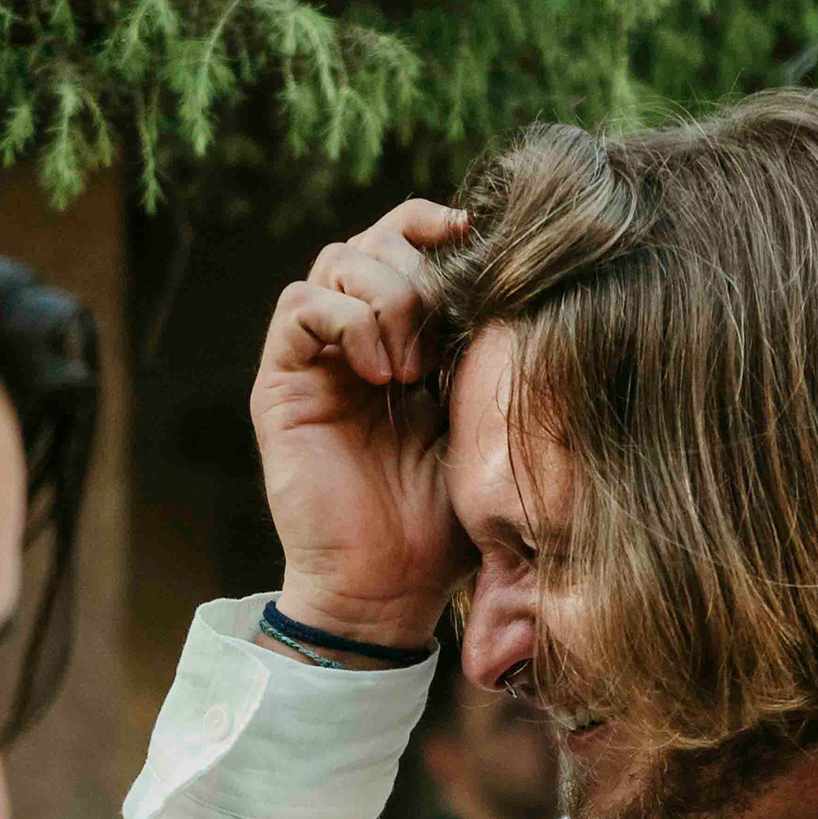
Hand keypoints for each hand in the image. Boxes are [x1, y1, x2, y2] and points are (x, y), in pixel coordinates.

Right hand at [251, 197, 470, 652]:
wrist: (387, 592)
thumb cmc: (444, 528)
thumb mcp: (488, 431)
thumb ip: (496, 361)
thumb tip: (535, 289)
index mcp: (407, 343)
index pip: (410, 245)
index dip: (438, 226)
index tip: (482, 239)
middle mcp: (356, 341)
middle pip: (376, 240)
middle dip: (419, 271)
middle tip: (442, 345)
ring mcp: (317, 360)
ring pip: (338, 260)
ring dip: (387, 298)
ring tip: (411, 370)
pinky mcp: (282, 383)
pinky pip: (300, 305)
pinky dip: (347, 320)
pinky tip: (379, 374)